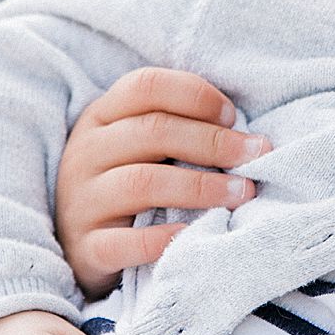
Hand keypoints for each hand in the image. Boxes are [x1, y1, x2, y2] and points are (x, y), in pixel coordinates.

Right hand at [55, 67, 268, 296]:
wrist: (77, 247)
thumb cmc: (125, 185)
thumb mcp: (138, 146)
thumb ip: (176, 127)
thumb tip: (244, 133)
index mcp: (101, 116)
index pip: (146, 86)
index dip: (194, 95)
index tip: (232, 116)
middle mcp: (86, 152)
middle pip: (153, 131)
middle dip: (213, 142)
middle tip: (257, 155)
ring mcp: (81, 201)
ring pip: (142, 182)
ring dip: (201, 186)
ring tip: (242, 193)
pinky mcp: (85, 248)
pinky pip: (124, 243)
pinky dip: (163, 238)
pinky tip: (195, 233)